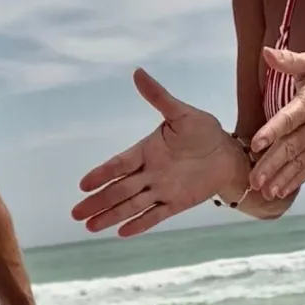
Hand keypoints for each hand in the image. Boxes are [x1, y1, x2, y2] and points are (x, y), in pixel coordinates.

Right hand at [71, 68, 232, 236]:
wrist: (228, 153)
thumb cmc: (204, 130)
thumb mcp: (181, 113)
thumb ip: (158, 97)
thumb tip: (137, 72)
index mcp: (147, 150)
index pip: (119, 164)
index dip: (101, 174)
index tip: (83, 185)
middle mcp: (150, 173)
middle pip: (119, 189)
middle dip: (98, 202)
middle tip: (76, 214)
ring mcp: (162, 189)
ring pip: (132, 205)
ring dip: (112, 215)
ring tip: (91, 227)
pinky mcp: (177, 203)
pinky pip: (156, 215)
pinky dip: (140, 224)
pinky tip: (121, 232)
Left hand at [249, 47, 304, 198]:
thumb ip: (290, 60)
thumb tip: (267, 53)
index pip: (289, 119)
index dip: (272, 131)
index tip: (256, 144)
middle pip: (291, 148)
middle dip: (271, 165)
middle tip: (254, 180)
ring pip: (298, 162)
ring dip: (281, 178)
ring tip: (264, 192)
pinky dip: (294, 181)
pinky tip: (279, 193)